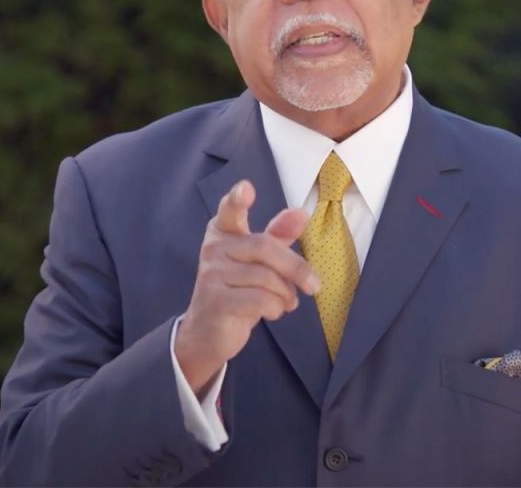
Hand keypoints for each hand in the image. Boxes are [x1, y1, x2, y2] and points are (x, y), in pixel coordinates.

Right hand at [174, 180, 318, 393]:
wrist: (206, 332)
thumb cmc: (237, 290)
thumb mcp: (258, 261)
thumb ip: (278, 236)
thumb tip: (301, 213)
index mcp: (223, 232)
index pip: (230, 210)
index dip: (237, 198)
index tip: (246, 188)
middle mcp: (214, 249)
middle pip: (266, 247)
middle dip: (296, 268)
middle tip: (313, 286)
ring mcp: (212, 275)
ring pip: (268, 278)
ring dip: (286, 295)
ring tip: (284, 302)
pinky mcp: (217, 301)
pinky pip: (262, 300)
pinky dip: (276, 308)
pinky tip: (272, 312)